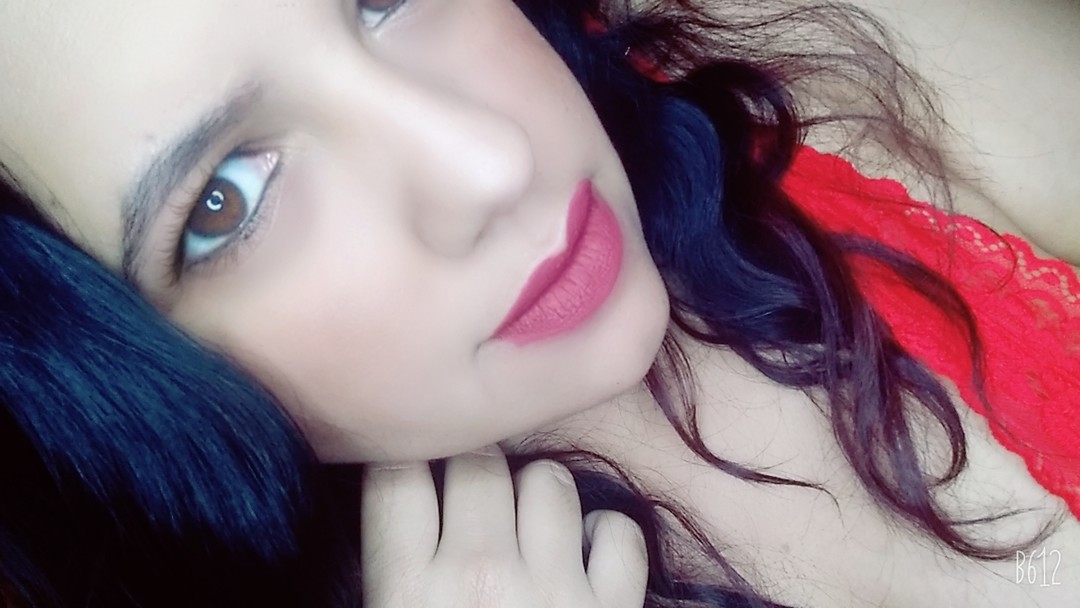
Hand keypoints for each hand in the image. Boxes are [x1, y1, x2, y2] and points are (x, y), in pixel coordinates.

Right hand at [361, 447, 648, 607]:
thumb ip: (395, 568)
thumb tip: (404, 502)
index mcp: (406, 591)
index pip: (395, 473)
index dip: (406, 460)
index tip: (416, 467)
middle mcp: (479, 576)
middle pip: (476, 461)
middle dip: (475, 470)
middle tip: (477, 499)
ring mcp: (553, 590)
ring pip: (548, 479)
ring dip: (539, 495)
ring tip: (531, 530)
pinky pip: (617, 529)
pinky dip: (605, 538)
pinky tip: (586, 560)